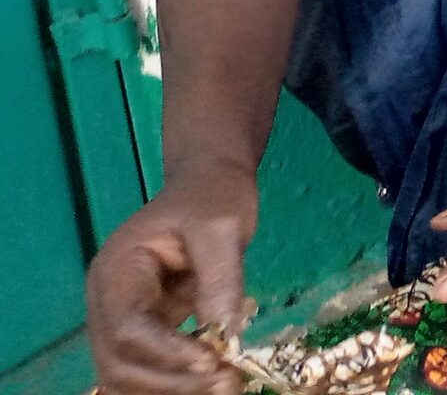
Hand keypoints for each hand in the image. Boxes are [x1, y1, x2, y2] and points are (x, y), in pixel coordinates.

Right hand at [86, 158, 257, 394]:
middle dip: (169, 380)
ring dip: (171, 388)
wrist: (207, 183)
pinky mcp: (143, 332)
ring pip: (127, 376)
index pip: (127, 328)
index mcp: (117, 271)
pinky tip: (211, 382)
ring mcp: (121, 320)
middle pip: (119, 363)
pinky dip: (172, 383)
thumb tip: (226, 335)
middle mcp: (108, 302)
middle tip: (227, 381)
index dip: (165, 352)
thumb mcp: (223, 224)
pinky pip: (146, 370)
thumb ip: (221, 277)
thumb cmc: (212, 195)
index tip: (212, 361)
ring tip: (226, 384)